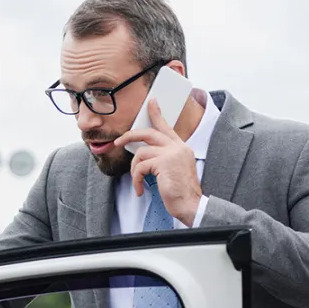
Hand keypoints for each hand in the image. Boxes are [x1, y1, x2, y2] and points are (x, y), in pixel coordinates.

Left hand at [114, 98, 201, 226]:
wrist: (190, 205)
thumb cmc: (180, 192)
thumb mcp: (173, 170)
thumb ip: (163, 159)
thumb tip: (143, 155)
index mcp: (181, 147)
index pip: (167, 127)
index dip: (157, 114)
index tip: (151, 102)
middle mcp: (178, 147)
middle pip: (149, 133)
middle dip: (130, 135)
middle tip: (118, 141)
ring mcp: (172, 153)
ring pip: (141, 153)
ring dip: (134, 169)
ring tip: (138, 182)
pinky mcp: (164, 163)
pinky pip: (140, 167)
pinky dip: (136, 179)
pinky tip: (140, 190)